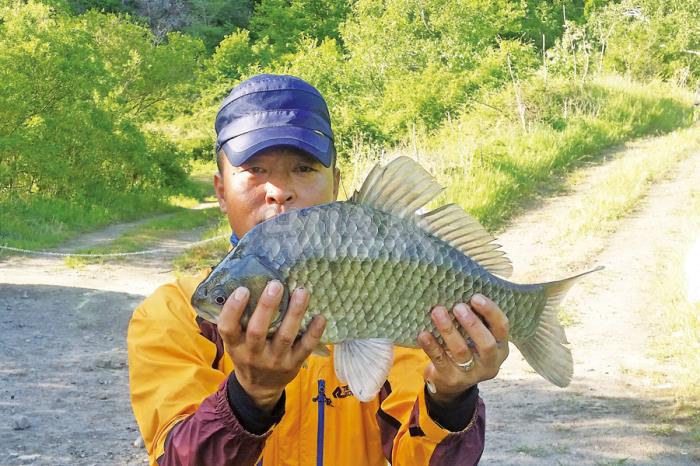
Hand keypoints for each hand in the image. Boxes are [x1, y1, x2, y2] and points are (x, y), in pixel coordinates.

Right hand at [217, 280, 325, 411]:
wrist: (259, 388)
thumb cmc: (247, 354)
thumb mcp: (236, 342)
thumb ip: (239, 320)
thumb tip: (244, 280)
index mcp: (235, 346)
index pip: (228, 328)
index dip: (233, 309)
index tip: (242, 289)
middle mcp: (253, 354)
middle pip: (257, 331)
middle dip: (267, 307)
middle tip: (275, 285)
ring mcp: (275, 361)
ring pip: (285, 336)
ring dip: (294, 313)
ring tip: (301, 291)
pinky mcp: (294, 364)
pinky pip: (305, 347)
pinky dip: (314, 332)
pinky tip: (320, 316)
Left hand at [418, 294, 508, 404]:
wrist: (451, 382)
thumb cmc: (466, 348)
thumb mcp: (476, 337)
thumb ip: (476, 318)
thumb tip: (461, 287)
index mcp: (501, 347)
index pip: (502, 328)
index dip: (490, 311)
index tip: (475, 297)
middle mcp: (490, 363)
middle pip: (486, 344)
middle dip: (472, 323)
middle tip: (458, 306)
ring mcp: (471, 374)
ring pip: (461, 352)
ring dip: (448, 330)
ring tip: (437, 312)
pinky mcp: (451, 379)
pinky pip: (440, 361)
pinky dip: (431, 346)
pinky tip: (423, 333)